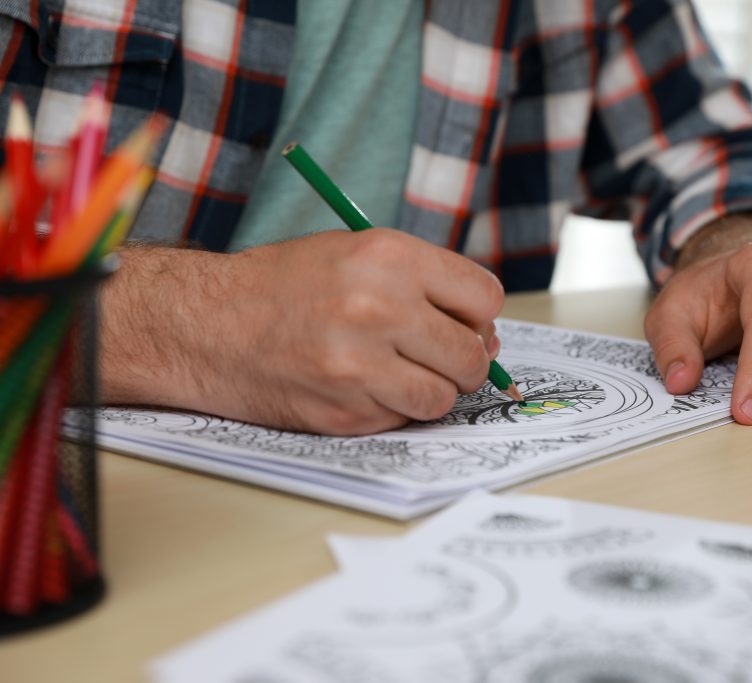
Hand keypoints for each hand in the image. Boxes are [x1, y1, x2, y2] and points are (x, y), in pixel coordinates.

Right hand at [100, 230, 504, 434]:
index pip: (484, 298)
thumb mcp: (354, 252)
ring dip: (431, 391)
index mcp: (389, 257)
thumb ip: (422, 283)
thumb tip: (483, 331)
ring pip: (443, 397)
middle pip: (471, 355)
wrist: (206, 324)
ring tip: (399, 373)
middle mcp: (380, 308)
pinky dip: (392, 409)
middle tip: (438, 357)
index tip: (465, 323)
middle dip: (464, 361)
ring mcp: (361, 366)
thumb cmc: (282, 285)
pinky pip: (401, 420)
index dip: (479, 316)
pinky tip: (362, 387)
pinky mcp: (344, 411)